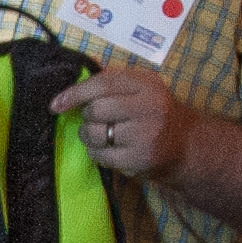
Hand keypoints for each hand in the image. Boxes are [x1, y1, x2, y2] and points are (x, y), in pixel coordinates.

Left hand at [54, 65, 193, 178]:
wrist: (186, 144)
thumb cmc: (153, 113)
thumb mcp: (141, 89)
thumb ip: (111, 85)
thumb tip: (66, 95)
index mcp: (147, 84)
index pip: (104, 83)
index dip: (76, 93)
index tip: (55, 104)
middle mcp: (149, 107)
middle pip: (96, 109)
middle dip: (88, 116)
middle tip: (97, 120)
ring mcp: (145, 135)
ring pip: (94, 134)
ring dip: (89, 136)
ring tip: (103, 135)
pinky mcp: (139, 159)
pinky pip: (100, 155)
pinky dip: (97, 153)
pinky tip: (111, 150)